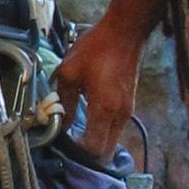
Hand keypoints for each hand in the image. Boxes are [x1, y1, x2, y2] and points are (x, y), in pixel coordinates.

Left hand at [52, 14, 143, 159]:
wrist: (125, 32)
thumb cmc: (97, 48)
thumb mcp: (70, 73)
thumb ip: (64, 101)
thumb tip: (59, 120)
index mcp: (104, 110)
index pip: (94, 149)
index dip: (78, 153)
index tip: (63, 146)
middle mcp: (119, 116)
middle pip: (106, 153)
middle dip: (87, 156)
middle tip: (69, 148)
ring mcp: (127, 111)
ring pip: (111, 142)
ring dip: (95, 145)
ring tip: (76, 137)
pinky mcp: (128, 105)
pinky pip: (115, 130)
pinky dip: (102, 133)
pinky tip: (87, 123)